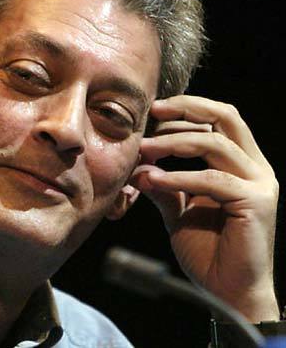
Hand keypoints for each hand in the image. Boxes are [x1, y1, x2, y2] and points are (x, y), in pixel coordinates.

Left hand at [131, 95, 279, 321]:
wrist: (228, 291)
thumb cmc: (207, 249)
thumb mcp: (178, 210)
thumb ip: (164, 186)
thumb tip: (139, 166)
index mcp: (240, 163)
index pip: (217, 119)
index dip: (186, 109)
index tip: (153, 112)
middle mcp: (254, 167)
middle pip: (225, 117)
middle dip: (187, 108)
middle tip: (153, 111)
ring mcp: (259, 183)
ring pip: (216, 143)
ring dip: (175, 142)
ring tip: (144, 149)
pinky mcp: (256, 202)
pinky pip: (212, 179)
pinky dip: (179, 177)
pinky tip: (154, 180)